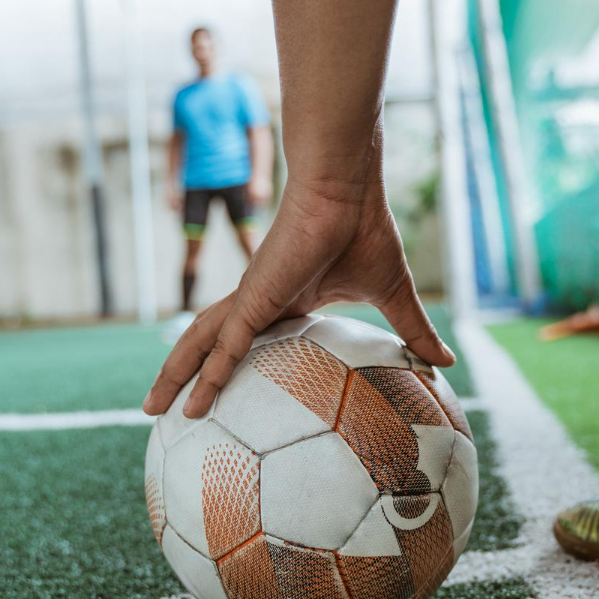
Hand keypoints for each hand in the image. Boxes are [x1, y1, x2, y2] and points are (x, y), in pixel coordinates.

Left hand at [144, 175, 453, 419]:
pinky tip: (195, 403)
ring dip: (176, 377)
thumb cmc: (365, 231)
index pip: (245, 341)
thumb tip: (446, 362)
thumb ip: (414, 331)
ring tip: (152, 409)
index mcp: (284, 303)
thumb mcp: (393, 297)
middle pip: (207, 345)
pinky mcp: (254, 299)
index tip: (214, 395)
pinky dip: (209, 374)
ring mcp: (251, 300)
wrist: (347, 189)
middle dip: (181, 376)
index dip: (226, 365)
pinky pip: (225, 346)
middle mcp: (257, 302)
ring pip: (200, 345)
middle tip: (158, 408)